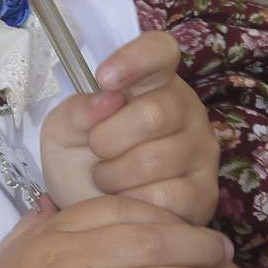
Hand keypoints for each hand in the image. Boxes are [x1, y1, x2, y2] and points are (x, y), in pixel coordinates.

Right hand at [0, 195, 247, 267]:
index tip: (195, 233)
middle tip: (231, 259)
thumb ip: (35, 227)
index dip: (170, 219)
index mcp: (52, 233)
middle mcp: (68, 260)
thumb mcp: (6, 258)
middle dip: (202, 248)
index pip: (125, 210)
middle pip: (154, 242)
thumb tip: (54, 203)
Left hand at [39, 31, 219, 226]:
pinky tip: (127, 199)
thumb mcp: (63, 132)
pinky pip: (163, 196)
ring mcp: (201, 152)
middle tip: (96, 150)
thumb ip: (75, 111)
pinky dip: (132, 202)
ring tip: (106, 178)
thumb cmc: (81, 162)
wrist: (91, 216)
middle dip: (108, 138)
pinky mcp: (204, 194)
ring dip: (114, 175)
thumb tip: (106, 99)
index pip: (160, 50)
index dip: (134, 59)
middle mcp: (186, 110)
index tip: (103, 78)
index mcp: (153, 82)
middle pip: (154, 113)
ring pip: (155, 160)